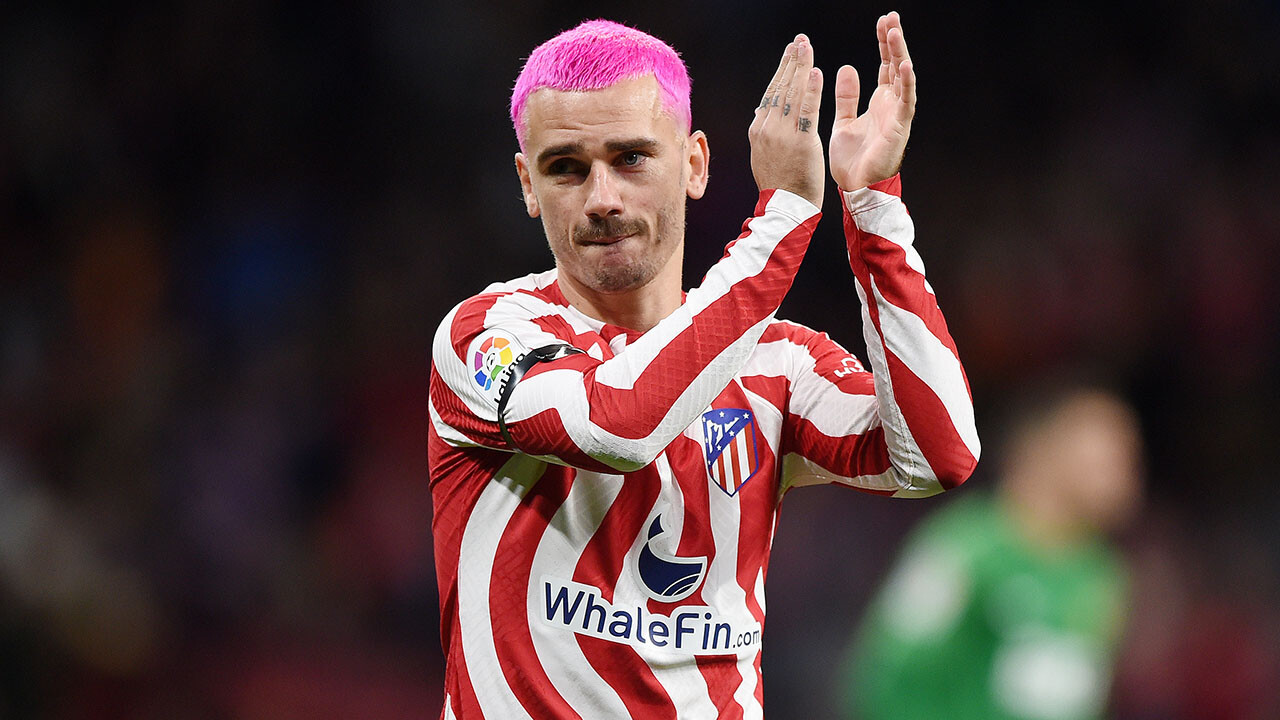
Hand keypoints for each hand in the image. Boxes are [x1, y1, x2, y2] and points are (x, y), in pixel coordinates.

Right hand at [749, 35, 824, 207]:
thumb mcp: (764, 155)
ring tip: (806, 47)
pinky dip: (811, 90)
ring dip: (800, 67)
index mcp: (759, 130)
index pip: (771, 94)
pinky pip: (807, 111)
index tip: (790, 53)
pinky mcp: (801, 143)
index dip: (781, 71)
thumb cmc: (780, 184)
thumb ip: (764, 131)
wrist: (785, 209)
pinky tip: (815, 72)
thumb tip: (760, 109)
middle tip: (799, 41)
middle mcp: (767, 129)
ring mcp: (782, 135)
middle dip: (790, 62)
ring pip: (792, 94)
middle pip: (780, 88)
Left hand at [829, 12, 915, 190]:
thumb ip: (847, 96)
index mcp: (880, 101)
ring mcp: (898, 115)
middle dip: (895, 41)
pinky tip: (903, 65)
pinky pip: (905, 102)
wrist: (855, 189)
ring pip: (903, 79)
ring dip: (900, 54)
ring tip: (895, 31)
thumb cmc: (852, 160)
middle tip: (892, 16)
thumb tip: (847, 68)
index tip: (882, 21)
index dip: (885, 43)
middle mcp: (892, 104)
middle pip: (897, 65)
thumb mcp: (844, 121)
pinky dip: (905, 83)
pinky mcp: (899, 128)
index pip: (885, 64)